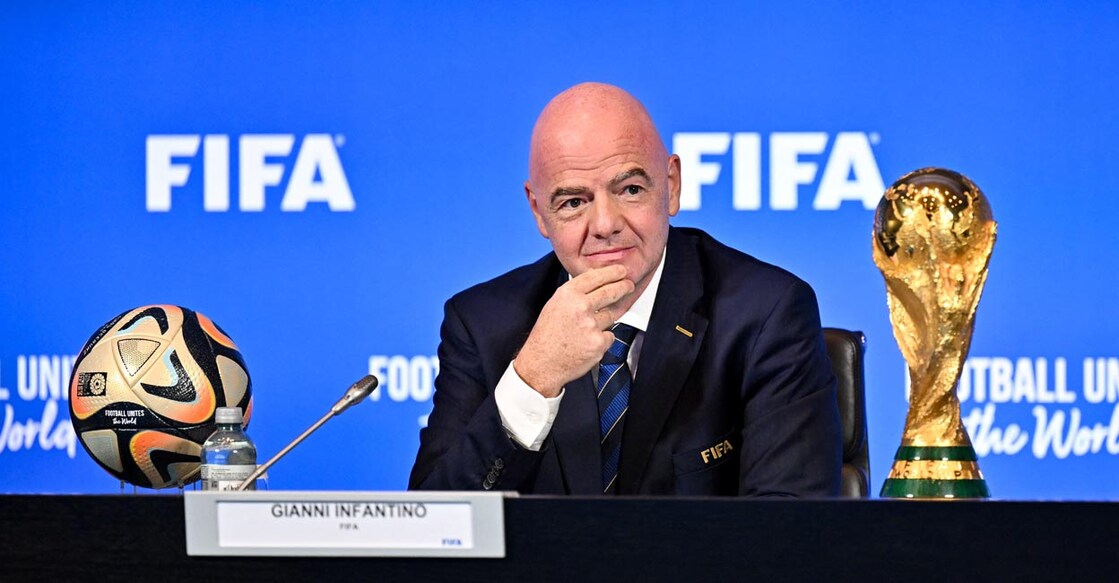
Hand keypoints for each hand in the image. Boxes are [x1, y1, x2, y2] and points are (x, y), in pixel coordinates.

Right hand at [514, 264, 634, 396]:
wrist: (542, 363)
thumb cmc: (547, 335)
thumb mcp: (555, 305)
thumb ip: (575, 292)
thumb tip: (596, 279)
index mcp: (567, 294)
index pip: (596, 276)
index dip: (612, 272)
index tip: (621, 271)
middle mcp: (580, 306)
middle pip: (611, 292)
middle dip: (623, 287)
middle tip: (628, 286)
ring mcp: (591, 325)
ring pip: (611, 315)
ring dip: (605, 320)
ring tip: (587, 328)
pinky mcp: (599, 342)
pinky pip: (610, 335)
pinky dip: (602, 339)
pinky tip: (587, 343)